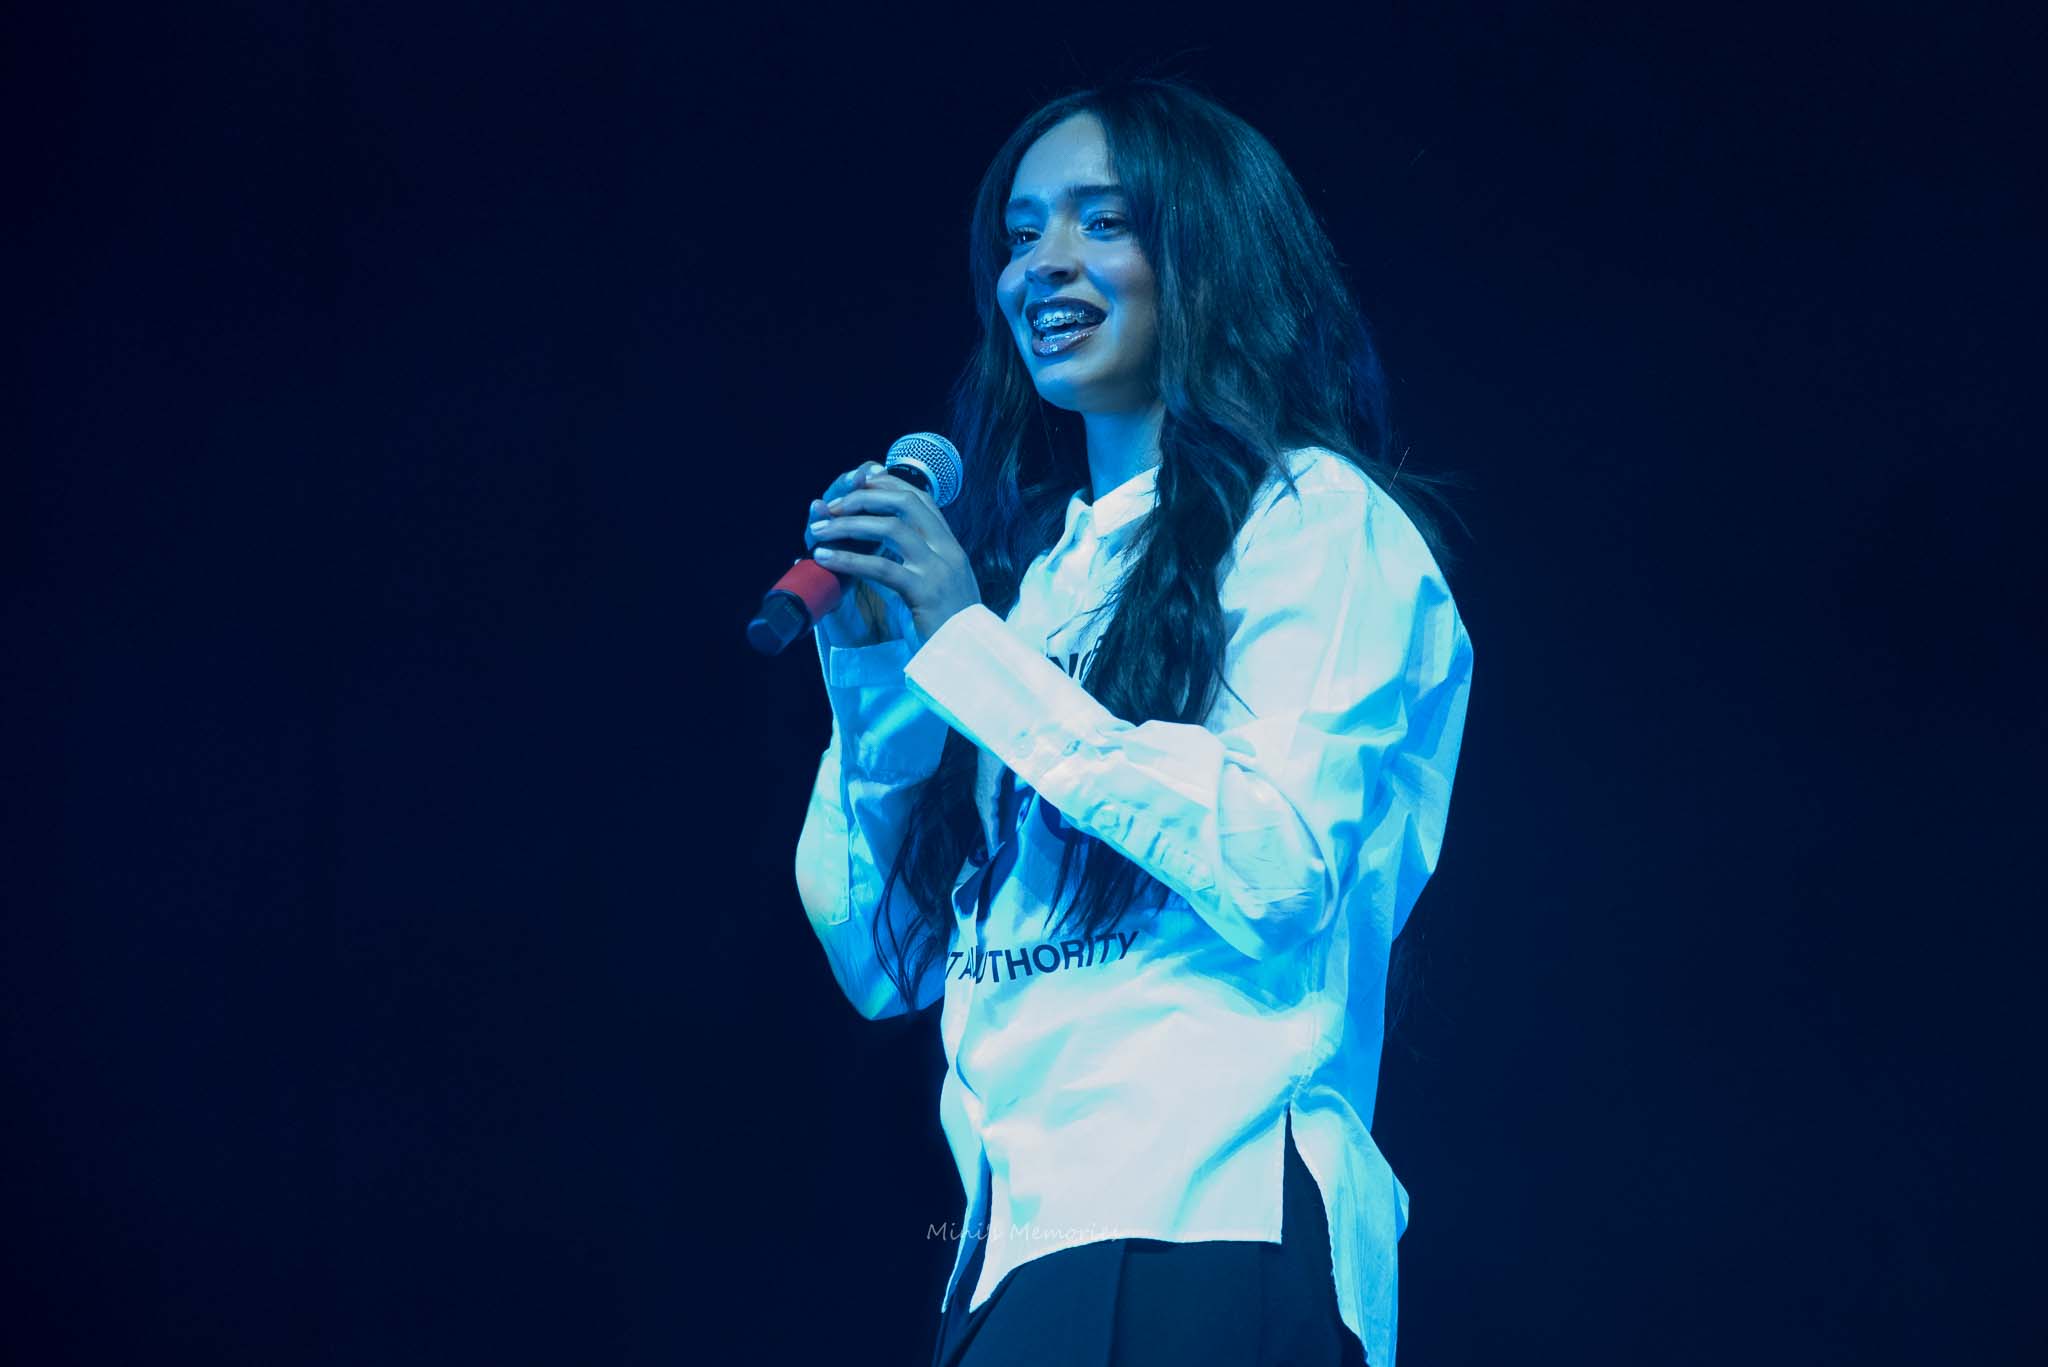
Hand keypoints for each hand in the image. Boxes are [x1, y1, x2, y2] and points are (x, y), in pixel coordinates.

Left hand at [808, 465, 981, 647]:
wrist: (969, 656)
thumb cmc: (947, 626)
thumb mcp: (936, 586)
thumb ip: (916, 564)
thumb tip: (876, 549)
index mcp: (951, 547)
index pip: (921, 500)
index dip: (890, 484)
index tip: (863, 480)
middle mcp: (947, 551)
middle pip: (905, 503)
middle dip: (864, 498)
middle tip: (833, 505)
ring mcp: (938, 570)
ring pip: (891, 528)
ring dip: (849, 525)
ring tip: (820, 531)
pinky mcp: (924, 593)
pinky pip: (881, 567)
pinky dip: (848, 559)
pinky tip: (826, 558)